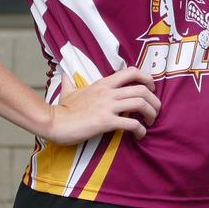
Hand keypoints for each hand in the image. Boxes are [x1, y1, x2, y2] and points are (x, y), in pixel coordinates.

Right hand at [44, 67, 160, 144]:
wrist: (54, 122)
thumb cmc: (62, 109)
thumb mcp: (68, 90)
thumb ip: (69, 81)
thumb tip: (63, 74)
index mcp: (103, 83)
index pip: (132, 72)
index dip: (147, 78)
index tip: (151, 90)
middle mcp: (108, 92)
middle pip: (142, 89)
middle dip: (154, 100)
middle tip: (155, 111)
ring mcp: (107, 106)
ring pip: (140, 103)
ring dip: (151, 113)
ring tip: (150, 122)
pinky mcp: (106, 121)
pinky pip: (131, 123)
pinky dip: (141, 130)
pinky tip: (140, 135)